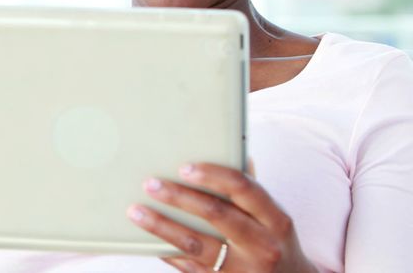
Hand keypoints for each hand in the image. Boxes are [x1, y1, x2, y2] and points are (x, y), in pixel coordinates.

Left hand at [127, 162, 316, 272]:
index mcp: (276, 221)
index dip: (213, 175)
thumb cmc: (275, 242)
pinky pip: (188, 267)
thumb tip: (236, 151)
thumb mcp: (274, 218)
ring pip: (195, 245)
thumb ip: (251, 189)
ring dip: (162, 226)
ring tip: (136, 211)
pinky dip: (166, 251)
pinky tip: (147, 239)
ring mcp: (242, 270)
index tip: (184, 167)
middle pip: (216, 215)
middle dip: (179, 197)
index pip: (245, 189)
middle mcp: (262, 246)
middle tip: (151, 183)